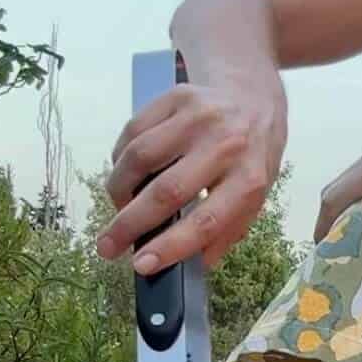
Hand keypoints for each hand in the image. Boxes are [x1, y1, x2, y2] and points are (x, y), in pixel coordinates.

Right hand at [98, 77, 286, 272]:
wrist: (252, 95)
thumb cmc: (252, 154)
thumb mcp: (255, 194)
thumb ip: (227, 229)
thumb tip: (193, 266)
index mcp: (250, 178)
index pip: (208, 220)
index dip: (172, 246)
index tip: (142, 265)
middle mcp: (226, 146)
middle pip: (167, 192)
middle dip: (130, 225)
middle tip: (107, 247)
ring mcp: (198, 118)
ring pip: (140, 159)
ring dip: (120, 191)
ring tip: (118, 209)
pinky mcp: (175, 97)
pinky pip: (133, 132)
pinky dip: (121, 160)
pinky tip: (124, 175)